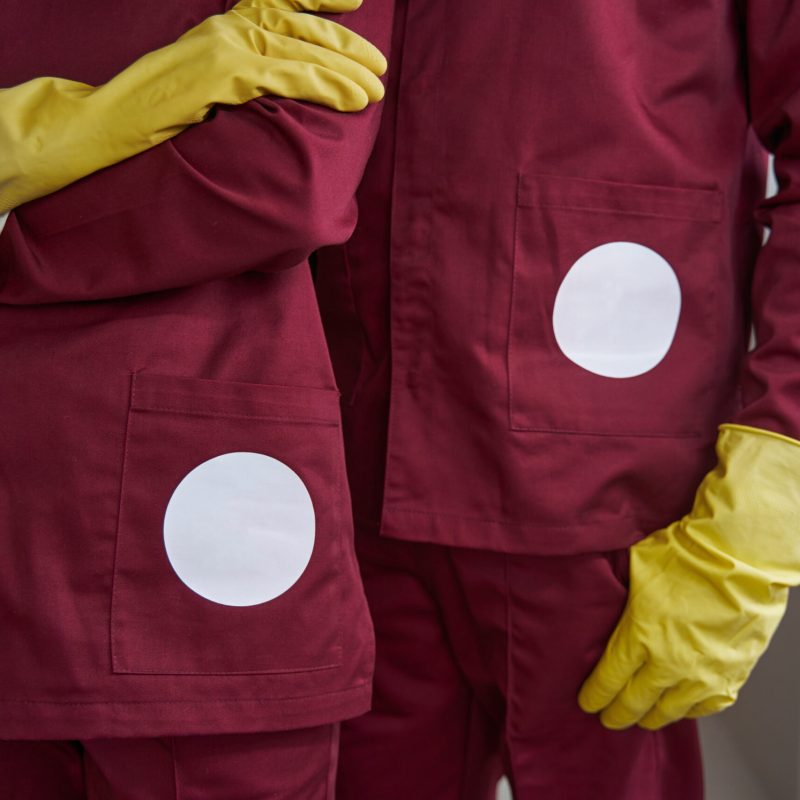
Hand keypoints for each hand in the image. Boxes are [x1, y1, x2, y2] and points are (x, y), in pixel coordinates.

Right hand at [0, 0, 386, 211]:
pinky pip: (287, 76)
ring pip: (301, 53)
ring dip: (345, 71)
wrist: (109, 122)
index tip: (354, 1)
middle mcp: (228, 28)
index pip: (279, 2)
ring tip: (375, 90)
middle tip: (379, 67)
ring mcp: (225, 46)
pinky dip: (323, 86)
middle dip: (346, 47)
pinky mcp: (224, 73)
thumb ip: (239, 79)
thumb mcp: (203, 87)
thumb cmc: (156, 115)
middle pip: (300, 29)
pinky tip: (351, 99)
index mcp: (224, 28)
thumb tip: (275, 92)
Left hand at [578, 424, 799, 729]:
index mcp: (639, 635)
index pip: (608, 679)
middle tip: (608, 719)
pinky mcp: (732, 674)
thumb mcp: (635, 568)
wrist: (741, 556)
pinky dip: (689, 710)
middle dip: (617, 714)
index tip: (586, 702)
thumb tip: (599, 592)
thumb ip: (618, 592)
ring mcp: (703, 673)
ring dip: (651, 717)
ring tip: (640, 718)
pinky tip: (679, 707)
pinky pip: (706, 706)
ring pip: (669, 711)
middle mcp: (669, 662)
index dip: (594, 695)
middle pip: (634, 702)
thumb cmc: (685, 553)